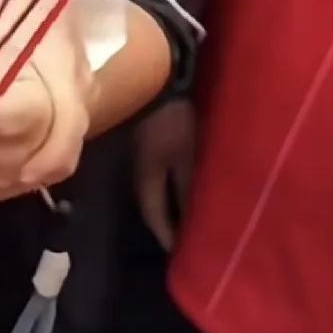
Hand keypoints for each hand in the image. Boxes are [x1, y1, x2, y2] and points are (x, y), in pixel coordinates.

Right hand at [134, 97, 194, 250]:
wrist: (155, 76)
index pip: (155, 216)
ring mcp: (141, 154)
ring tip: (189, 215)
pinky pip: (159, 173)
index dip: (168, 236)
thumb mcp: (186, 155)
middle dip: (169, 223)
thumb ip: (189, 187)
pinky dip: (171, 184)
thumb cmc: (172, 119)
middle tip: (186, 239)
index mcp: (145, 178)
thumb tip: (194, 219)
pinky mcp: (148, 141)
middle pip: (153, 204)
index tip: (181, 256)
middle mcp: (138, 171)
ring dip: (170, 204)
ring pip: (155, 188)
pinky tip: (184, 185)